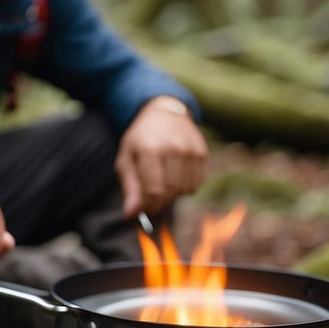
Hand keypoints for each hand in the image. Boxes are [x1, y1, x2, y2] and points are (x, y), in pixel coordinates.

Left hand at [115, 97, 207, 217]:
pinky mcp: (202, 153)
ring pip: (185, 190)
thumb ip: (129, 188)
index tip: (145, 211)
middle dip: (161, 202)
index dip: (150, 207)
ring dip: (173, 194)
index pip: (155, 191)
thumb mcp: (126, 159)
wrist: (163, 112)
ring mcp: (191, 150)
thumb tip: (131, 215)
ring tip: (163, 180)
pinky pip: (197, 183)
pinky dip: (186, 186)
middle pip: (171, 192)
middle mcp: (174, 149)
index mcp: (150, 150)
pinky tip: (176, 173)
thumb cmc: (140, 139)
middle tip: (153, 200)